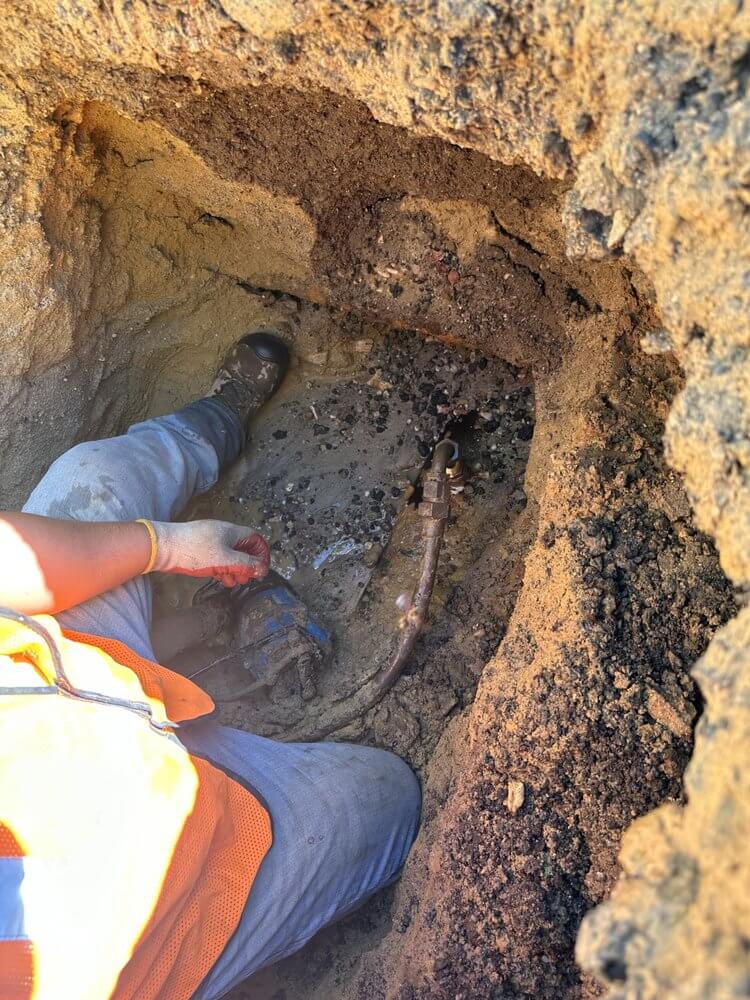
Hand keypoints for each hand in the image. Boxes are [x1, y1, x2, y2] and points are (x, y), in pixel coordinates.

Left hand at [151, 520, 270, 586]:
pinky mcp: (199, 547)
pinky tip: (218, 577)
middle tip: (245, 578)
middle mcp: (223, 533)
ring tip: (230, 581)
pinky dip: (222, 567)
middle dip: (247, 564)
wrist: (163, 547)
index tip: (260, 569)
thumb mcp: (225, 561)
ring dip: (234, 569)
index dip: (261, 554)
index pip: (255, 539)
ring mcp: (210, 539)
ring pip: (230, 554)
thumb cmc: (194, 551)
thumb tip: (262, 568)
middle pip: (243, 548)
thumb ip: (246, 564)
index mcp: (232, 532)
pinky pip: (218, 557)